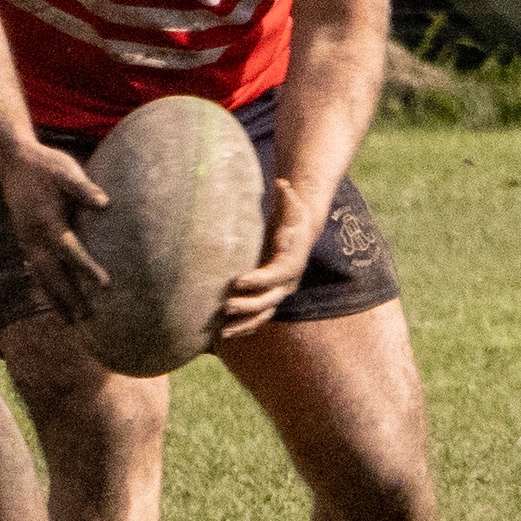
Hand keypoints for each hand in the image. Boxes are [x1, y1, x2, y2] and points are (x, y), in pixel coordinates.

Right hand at [0, 140, 109, 323]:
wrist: (13, 163)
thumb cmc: (45, 166)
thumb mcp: (65, 170)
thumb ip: (83, 187)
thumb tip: (105, 203)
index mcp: (45, 219)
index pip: (68, 248)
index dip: (85, 267)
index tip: (105, 284)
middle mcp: (33, 236)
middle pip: (51, 273)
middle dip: (68, 296)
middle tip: (87, 318)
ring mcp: (26, 241)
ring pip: (41, 277)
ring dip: (56, 300)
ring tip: (72, 323)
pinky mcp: (26, 243)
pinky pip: (36, 272)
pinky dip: (47, 290)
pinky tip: (58, 305)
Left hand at [219, 179, 317, 339]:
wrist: (300, 236)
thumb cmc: (292, 219)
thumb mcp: (293, 207)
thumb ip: (288, 197)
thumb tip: (282, 182)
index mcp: (289, 264)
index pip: (274, 275)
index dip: (257, 280)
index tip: (237, 280)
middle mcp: (286, 284)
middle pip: (268, 301)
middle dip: (247, 305)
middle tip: (225, 306)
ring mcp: (278, 294)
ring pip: (262, 316)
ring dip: (243, 325)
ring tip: (221, 334)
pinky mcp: (269, 298)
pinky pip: (257, 318)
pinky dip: (242, 328)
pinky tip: (223, 338)